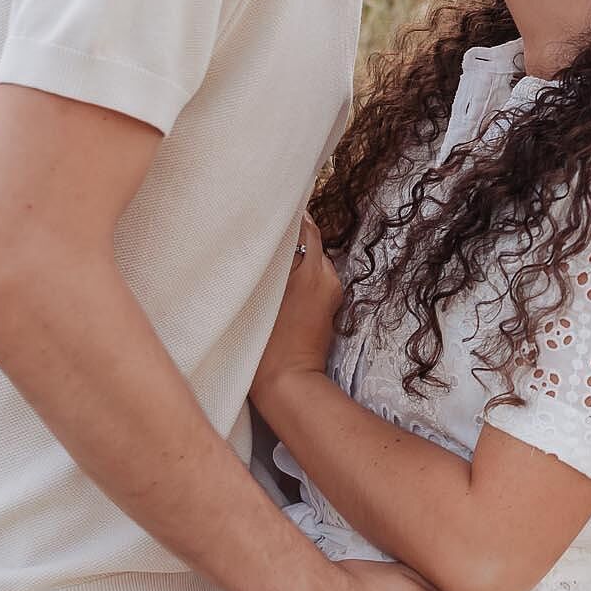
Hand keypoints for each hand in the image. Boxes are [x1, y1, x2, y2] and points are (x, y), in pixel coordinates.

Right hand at [252, 213, 345, 404]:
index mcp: (309, 271)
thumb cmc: (267, 346)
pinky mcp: (330, 306)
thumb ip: (269, 265)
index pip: (305, 228)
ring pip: (314, 259)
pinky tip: (281, 281)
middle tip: (267, 231)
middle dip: (293, 235)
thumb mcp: (260, 300)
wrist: (289, 383)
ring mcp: (330, 291)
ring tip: (270, 256)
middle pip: (311, 241)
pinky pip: (317, 277)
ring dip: (297, 256)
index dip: (290, 217)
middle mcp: (326, 277)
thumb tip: (270, 242)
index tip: (272, 207)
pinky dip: (303, 272)